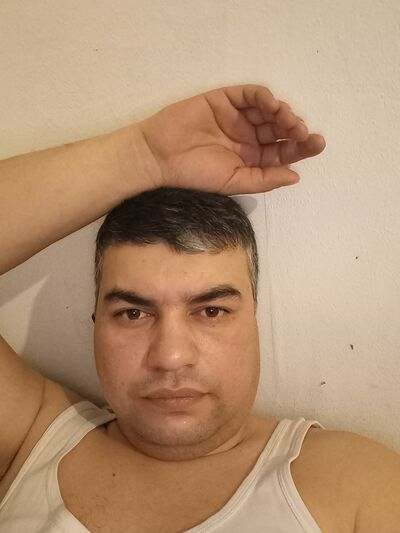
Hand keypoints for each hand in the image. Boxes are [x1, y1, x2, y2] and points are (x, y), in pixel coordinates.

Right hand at [137, 84, 325, 194]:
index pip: (281, 152)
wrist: (160, 156)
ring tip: (290, 121)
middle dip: (295, 130)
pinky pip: (250, 95)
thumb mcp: (234, 182)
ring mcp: (237, 117)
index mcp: (251, 159)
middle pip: (279, 130)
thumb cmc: (195, 174)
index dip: (300, 147)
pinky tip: (272, 105)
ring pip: (269, 111)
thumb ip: (264, 179)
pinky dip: (264, 97)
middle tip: (304, 133)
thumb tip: (296, 176)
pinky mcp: (225, 99)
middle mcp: (248, 137)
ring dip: (283, 113)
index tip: (316, 144)